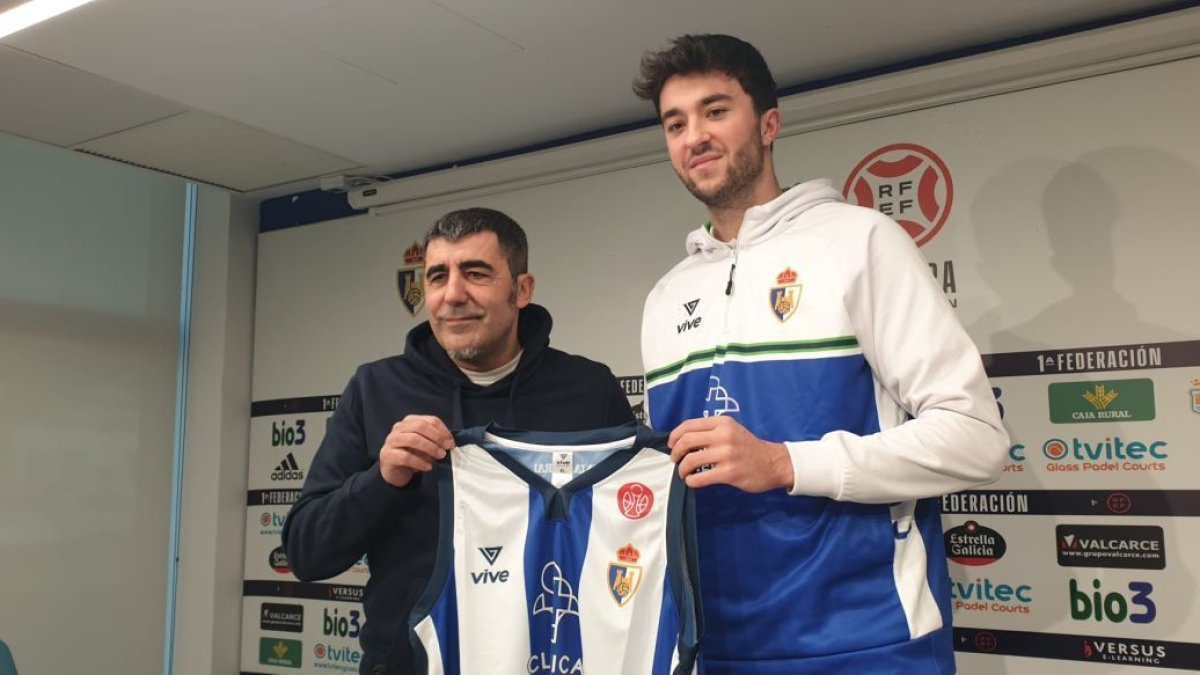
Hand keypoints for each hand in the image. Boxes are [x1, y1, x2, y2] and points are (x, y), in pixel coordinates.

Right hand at [379, 415, 454, 486]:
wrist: (394, 471)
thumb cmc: (412, 455)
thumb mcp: (425, 445)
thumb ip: (435, 441)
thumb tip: (449, 442)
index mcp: (409, 421)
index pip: (429, 420)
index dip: (442, 430)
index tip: (451, 442)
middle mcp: (399, 428)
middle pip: (420, 426)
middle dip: (437, 437)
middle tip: (446, 448)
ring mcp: (391, 440)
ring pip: (413, 439)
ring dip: (430, 448)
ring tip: (440, 456)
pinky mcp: (388, 455)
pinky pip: (406, 457)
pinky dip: (420, 462)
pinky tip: (428, 467)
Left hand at [668, 415, 793, 491]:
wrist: (773, 463)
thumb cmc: (748, 447)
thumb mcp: (731, 430)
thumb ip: (711, 431)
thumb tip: (683, 439)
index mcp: (722, 423)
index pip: (689, 425)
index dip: (675, 435)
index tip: (672, 444)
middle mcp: (724, 436)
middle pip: (686, 441)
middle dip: (675, 452)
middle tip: (675, 460)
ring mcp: (726, 455)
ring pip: (690, 460)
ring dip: (682, 469)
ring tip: (684, 473)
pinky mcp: (729, 473)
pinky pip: (700, 478)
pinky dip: (691, 481)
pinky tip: (693, 481)